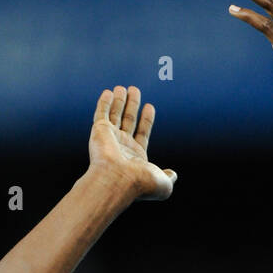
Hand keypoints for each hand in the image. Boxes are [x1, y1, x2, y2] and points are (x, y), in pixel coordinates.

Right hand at [88, 86, 177, 200]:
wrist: (118, 180)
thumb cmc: (140, 184)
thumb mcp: (163, 183)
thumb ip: (169, 177)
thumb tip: (173, 174)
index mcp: (136, 158)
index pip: (142, 133)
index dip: (146, 120)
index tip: (149, 107)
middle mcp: (122, 147)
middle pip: (128, 121)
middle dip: (132, 106)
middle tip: (134, 90)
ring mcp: (110, 139)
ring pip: (114, 115)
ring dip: (119, 101)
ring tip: (122, 88)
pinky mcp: (99, 131)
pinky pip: (101, 113)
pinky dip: (104, 103)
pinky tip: (108, 93)